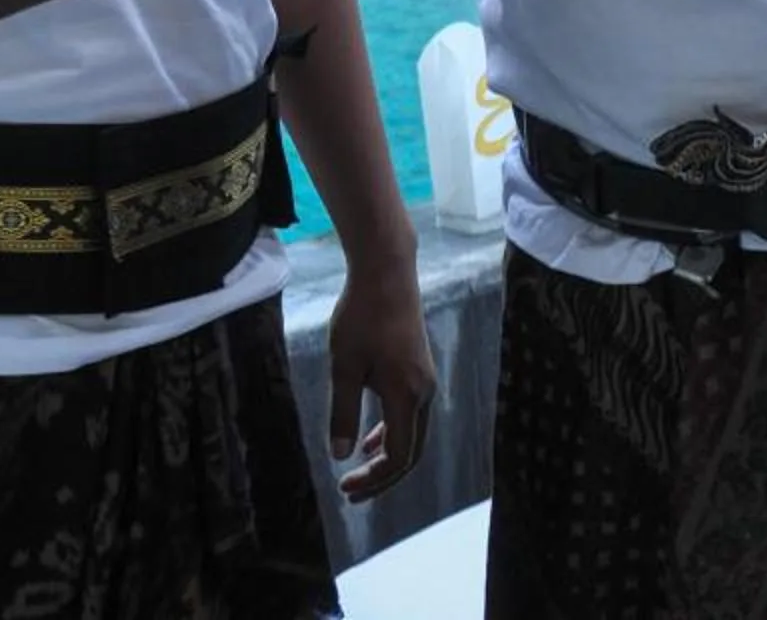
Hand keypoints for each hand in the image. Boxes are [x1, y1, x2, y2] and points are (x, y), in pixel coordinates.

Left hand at [324, 251, 437, 501]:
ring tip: (358, 470)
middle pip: (411, 450)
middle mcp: (424, 392)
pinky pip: (410, 414)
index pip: (398, 456)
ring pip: (412, 432)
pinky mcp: (420, 368)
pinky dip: (391, 431)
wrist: (387, 273)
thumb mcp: (344, 367)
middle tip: (351, 492)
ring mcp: (425, 380)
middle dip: (382, 476)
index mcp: (407, 396)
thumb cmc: (361, 318)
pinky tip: (370, 436)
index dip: (374, 479)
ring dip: (386, 455)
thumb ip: (343, 413)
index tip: (345, 487)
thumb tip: (341, 455)